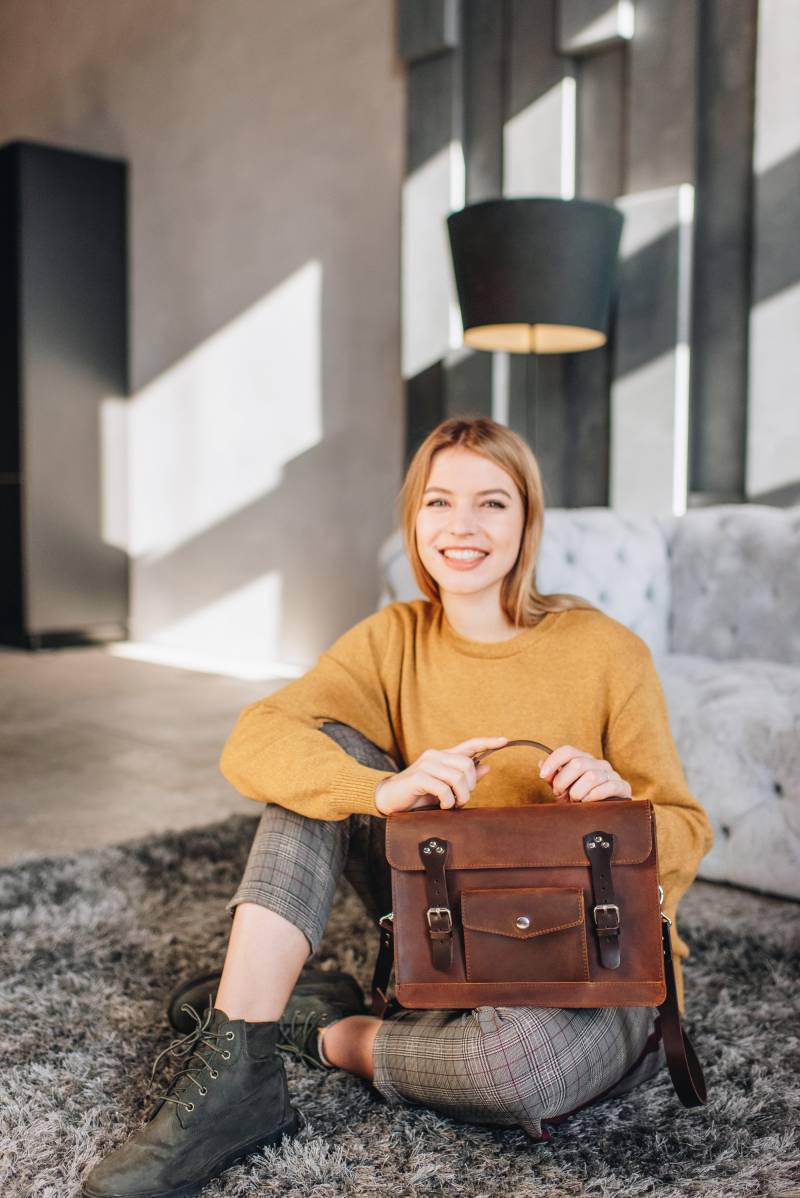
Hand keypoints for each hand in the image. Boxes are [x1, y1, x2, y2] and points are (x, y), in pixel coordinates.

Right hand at [374, 736, 508, 814]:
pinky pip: (443, 788)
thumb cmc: (418, 794)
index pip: (469, 745)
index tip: (504, 741)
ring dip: (460, 797)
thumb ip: (465, 778)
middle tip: (462, 801)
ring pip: (457, 777)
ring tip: (452, 805)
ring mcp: (426, 765)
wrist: (388, 799)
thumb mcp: (444, 787)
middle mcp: (435, 756)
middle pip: (467, 765)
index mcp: (442, 757)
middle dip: (470, 786)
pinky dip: (447, 801)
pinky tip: (442, 805)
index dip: (487, 742)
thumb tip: (487, 766)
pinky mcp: (418, 777)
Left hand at [538, 745, 631, 802]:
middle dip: (563, 781)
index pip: (568, 751)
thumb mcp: (562, 790)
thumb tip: (542, 764)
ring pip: (591, 777)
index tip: (542, 775)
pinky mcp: (622, 786)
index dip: (553, 761)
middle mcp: (598, 763)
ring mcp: (611, 774)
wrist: (602, 815)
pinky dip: (593, 796)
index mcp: (583, 759)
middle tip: (560, 793)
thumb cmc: (580, 800)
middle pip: (577, 764)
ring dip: (578, 792)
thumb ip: (552, 777)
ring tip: (575, 800)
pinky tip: (587, 802)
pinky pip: (608, 787)